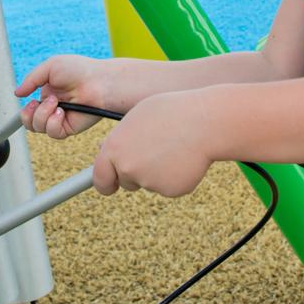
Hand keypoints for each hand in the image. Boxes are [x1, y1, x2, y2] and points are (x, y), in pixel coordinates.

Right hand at [15, 55, 110, 138]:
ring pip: (38, 128)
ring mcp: (60, 119)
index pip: (29, 109)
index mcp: (48, 94)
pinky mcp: (69, 128)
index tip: (25, 107)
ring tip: (56, 102)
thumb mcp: (50, 67)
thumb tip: (17, 93)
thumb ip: (31, 80)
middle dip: (28, 114)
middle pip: (29, 122)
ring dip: (42, 114)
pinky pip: (52, 133)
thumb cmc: (80, 70)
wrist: (99, 81)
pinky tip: (61, 111)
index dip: (23, 111)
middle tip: (37, 103)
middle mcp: (53, 108)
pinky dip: (52, 122)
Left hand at [91, 91, 214, 197]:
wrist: (203, 122)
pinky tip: (184, 158)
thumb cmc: (171, 113)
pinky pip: (168, 186)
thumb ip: (119, 138)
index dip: (105, 182)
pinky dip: (175, 176)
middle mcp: (128, 167)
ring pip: (149, 182)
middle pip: (126, 182)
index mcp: (115, 148)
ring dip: (158, 171)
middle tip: (154, 154)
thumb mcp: (137, 117)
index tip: (110, 184)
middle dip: (136, 174)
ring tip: (173, 147)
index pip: (100, 177)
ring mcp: (148, 181)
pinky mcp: (169, 190)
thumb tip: (103, 151)